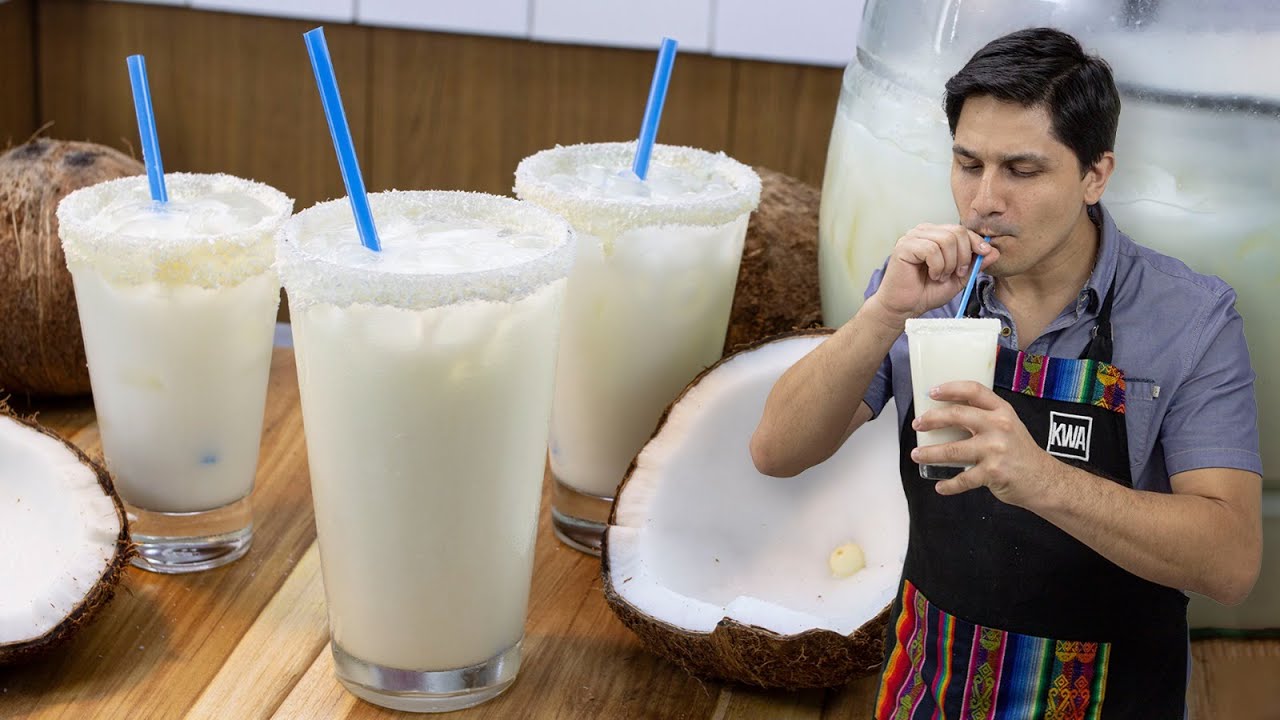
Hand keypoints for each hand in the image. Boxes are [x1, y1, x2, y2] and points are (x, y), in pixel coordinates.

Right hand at [872, 224, 998, 324]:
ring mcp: (912, 237)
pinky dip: (937, 266)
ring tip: (941, 276)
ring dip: (949, 263)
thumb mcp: (959, 278)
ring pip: (945, 240)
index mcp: (935, 235)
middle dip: (963, 256)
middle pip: (956, 231)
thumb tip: (994, 251)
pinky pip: (931, 249)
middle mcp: (923, 231)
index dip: (976, 241)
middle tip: (956, 273)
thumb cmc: (927, 292)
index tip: (984, 255)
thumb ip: (975, 264)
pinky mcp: (904, 246)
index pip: (961, 229)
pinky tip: (932, 275)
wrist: (906, 308)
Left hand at [908, 381, 1051, 507]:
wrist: (1044, 479)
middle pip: (957, 415)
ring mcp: (996, 449)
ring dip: (930, 453)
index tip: (932, 392)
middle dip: (931, 419)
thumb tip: (947, 417)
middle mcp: (999, 426)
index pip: (974, 390)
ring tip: (917, 455)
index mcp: (1002, 411)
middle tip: (918, 424)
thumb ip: (985, 418)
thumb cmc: (1020, 452)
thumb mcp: (1008, 425)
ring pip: (953, 450)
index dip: (950, 388)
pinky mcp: (993, 472)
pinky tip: (940, 486)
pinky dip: (949, 485)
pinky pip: (963, 479)